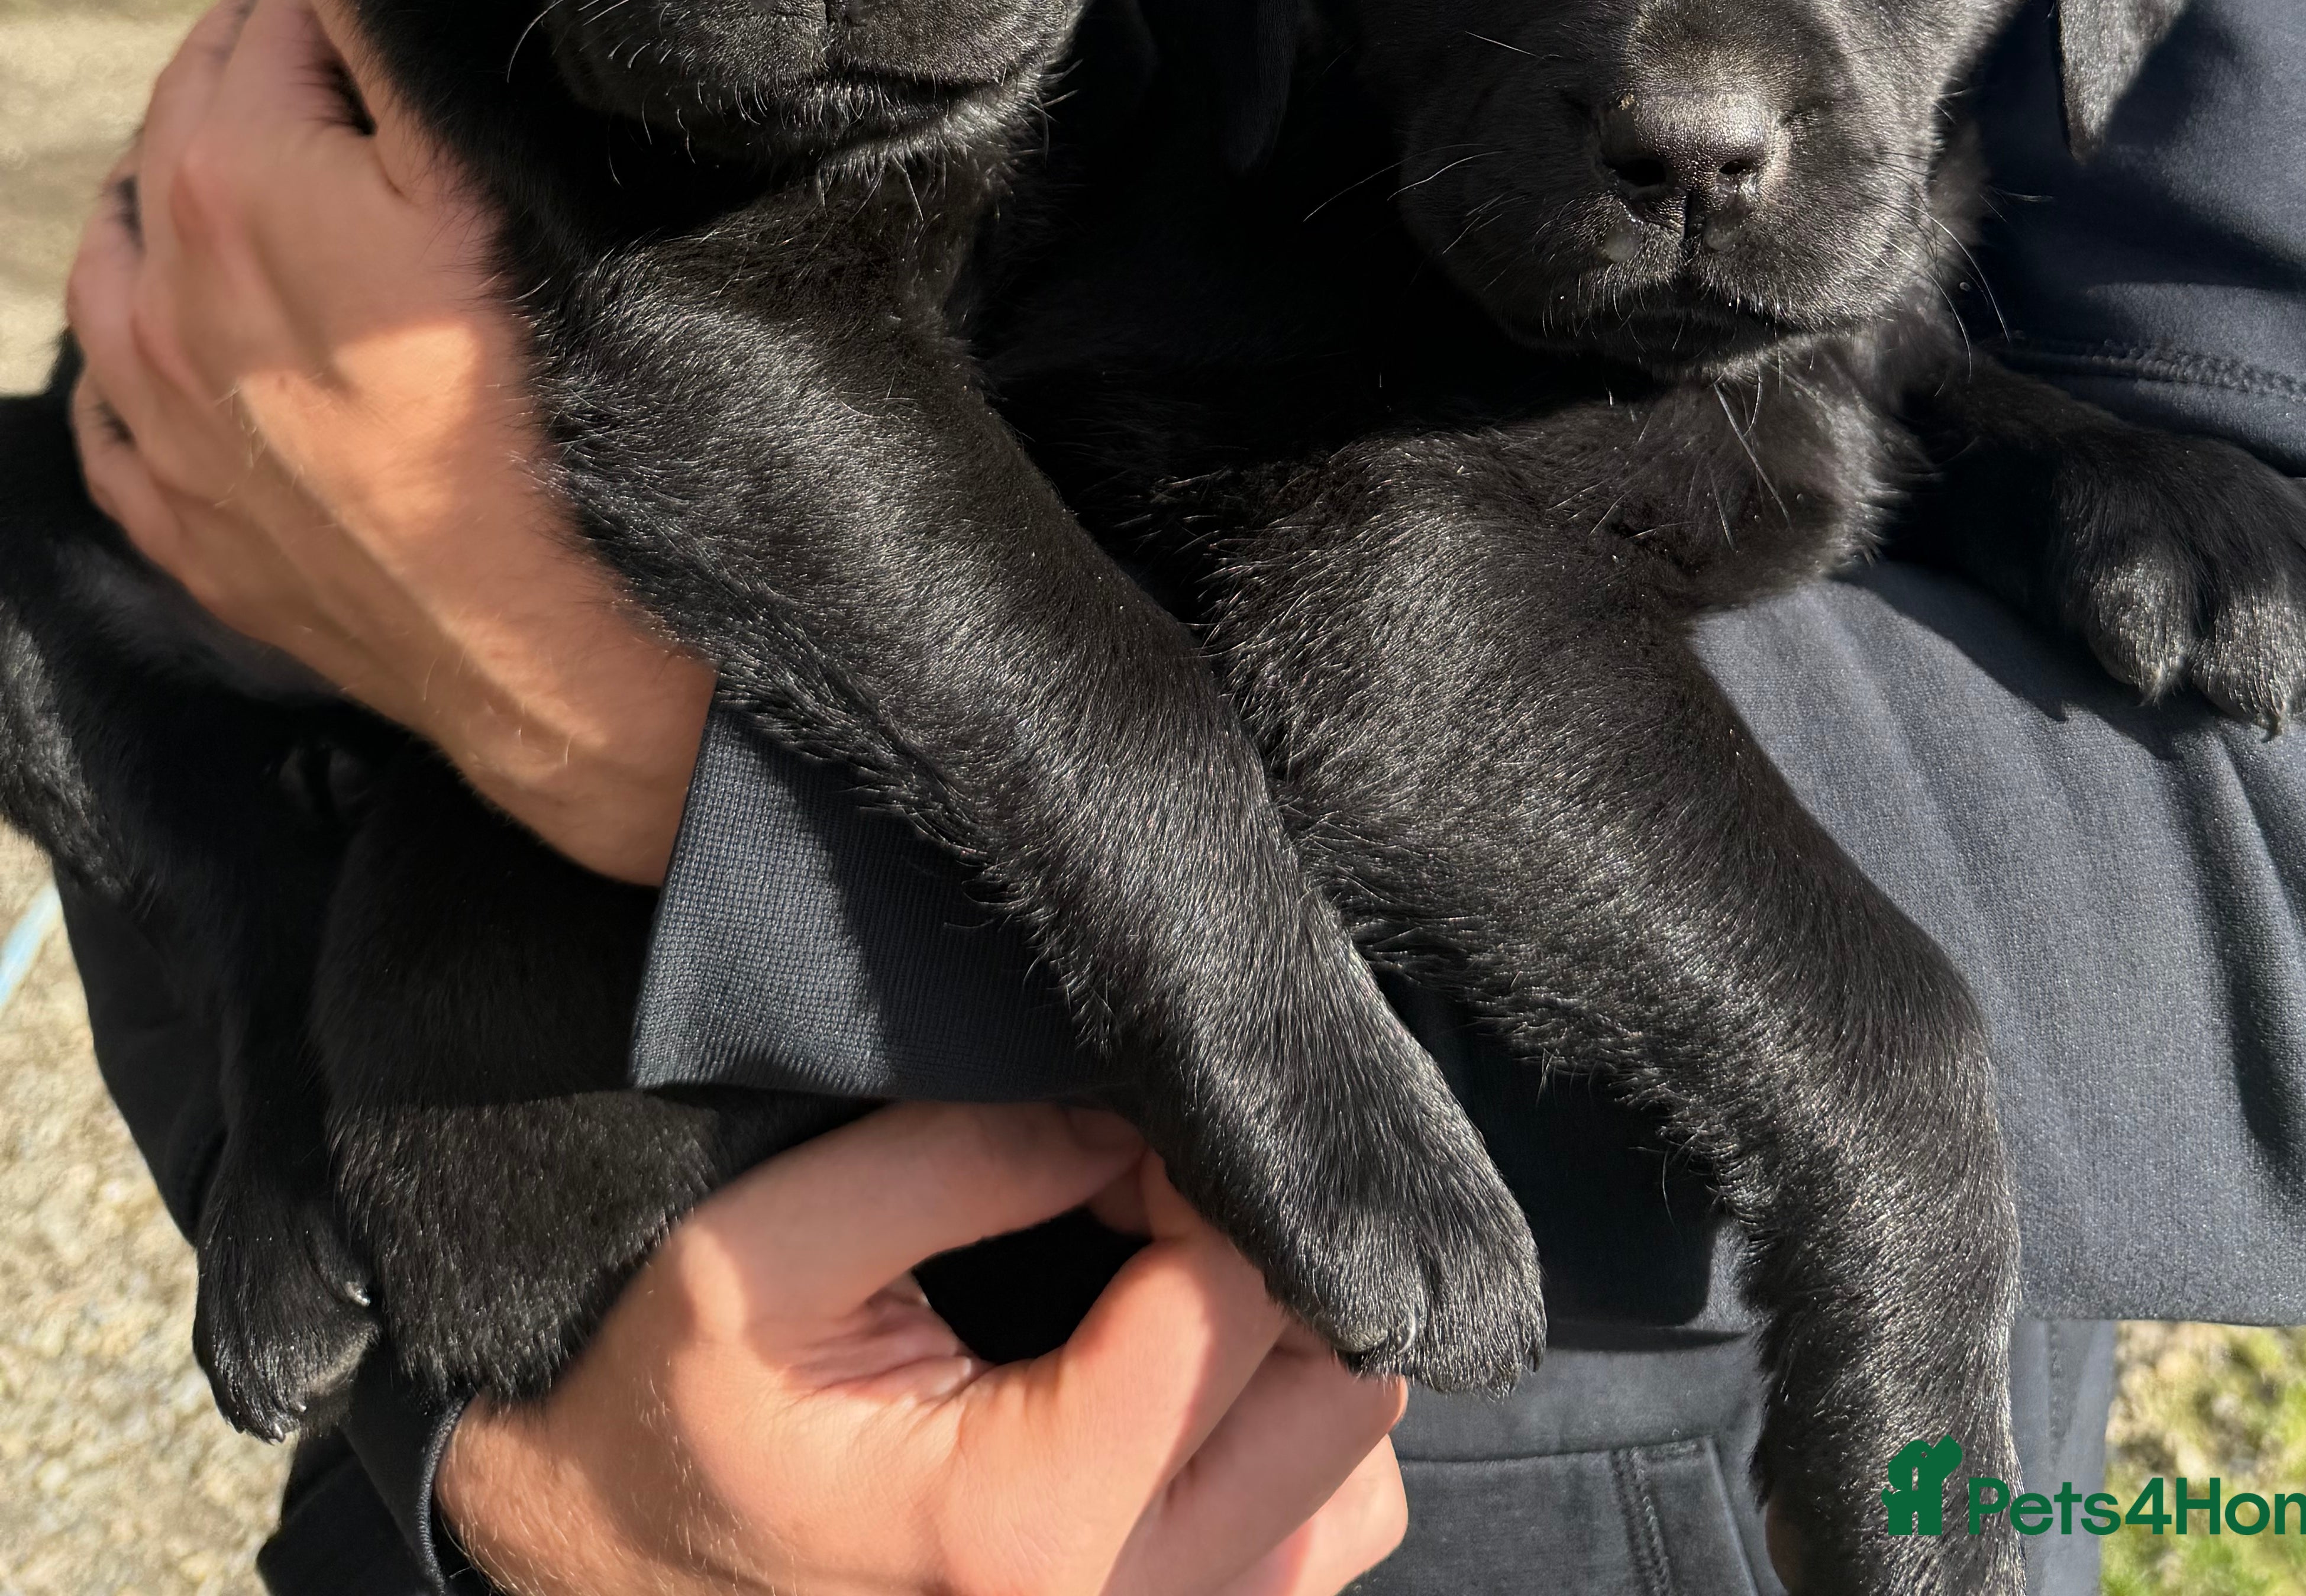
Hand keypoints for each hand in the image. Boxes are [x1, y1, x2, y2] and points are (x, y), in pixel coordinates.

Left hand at [64, 0, 710, 881]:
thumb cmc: (550, 405)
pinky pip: (112, 390)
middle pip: (195, 101)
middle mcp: (159, 284)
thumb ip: (397, 44)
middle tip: (360, 45)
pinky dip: (149, 332)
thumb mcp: (491, 181)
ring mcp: (152, 408)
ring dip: (189, 178)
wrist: (555, 646)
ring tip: (277, 166)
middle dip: (269, 54)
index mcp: (232, 177)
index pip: (280, 2)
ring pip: (127, 236)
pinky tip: (208, 323)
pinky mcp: (171, 510)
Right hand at [436, 1101, 1408, 1595]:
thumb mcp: (763, 1253)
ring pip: (1351, 1481)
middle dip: (1273, 1254)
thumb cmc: (668, 1403)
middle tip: (1160, 1181)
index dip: (1195, 1171)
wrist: (610, 1542)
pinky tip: (1179, 1363)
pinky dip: (1279, 1435)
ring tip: (1171, 1269)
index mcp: (1022, 1528)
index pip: (1232, 1304)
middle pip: (1335, 1398)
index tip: (1121, 1121)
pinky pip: (1310, 1539)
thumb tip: (1127, 1107)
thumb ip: (957, 1158)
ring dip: (1290, 1349)